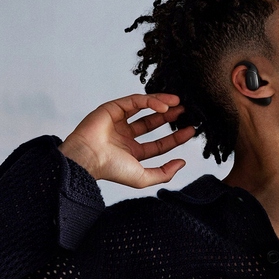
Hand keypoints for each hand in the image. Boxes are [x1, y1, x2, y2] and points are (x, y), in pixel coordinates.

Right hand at [58, 93, 195, 187]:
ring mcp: (119, 121)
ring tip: (178, 103)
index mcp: (131, 152)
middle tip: (185, 112)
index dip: (175, 138)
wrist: (88, 158)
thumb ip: (164, 173)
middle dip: (169, 117)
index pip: (158, 144)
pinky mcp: (113, 108)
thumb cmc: (111, 169)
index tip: (190, 131)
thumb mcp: (143, 177)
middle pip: (152, 123)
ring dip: (162, 104)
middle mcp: (125, 136)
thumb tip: (182, 163)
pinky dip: (151, 101)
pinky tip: (164, 106)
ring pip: (144, 109)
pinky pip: (135, 101)